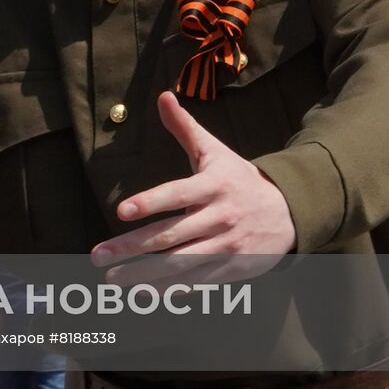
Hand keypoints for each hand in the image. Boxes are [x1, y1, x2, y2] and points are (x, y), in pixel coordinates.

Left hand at [90, 92, 295, 283]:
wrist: (290, 211)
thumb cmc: (239, 178)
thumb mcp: (215, 151)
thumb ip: (185, 127)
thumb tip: (162, 96)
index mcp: (213, 186)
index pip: (177, 194)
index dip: (149, 202)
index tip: (120, 211)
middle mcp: (220, 218)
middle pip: (171, 235)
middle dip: (132, 247)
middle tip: (98, 255)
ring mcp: (227, 247)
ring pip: (181, 265)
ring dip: (144, 275)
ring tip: (111, 278)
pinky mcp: (233, 270)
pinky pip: (198, 282)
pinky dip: (171, 290)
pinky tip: (143, 293)